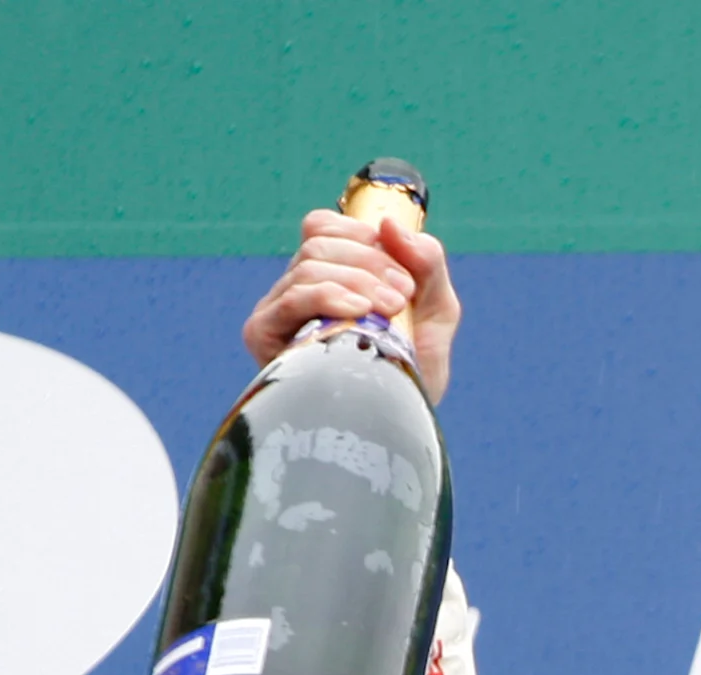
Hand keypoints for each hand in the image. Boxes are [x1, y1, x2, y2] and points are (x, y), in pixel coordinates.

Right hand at [242, 209, 460, 401]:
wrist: (402, 424)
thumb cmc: (414, 367)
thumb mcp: (437, 308)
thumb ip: (426, 261)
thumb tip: (389, 224)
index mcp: (328, 275)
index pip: (324, 228)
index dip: (363, 237)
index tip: (404, 275)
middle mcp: (297, 289)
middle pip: (318, 244)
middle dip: (369, 261)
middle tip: (402, 295)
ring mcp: (278, 312)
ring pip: (308, 268)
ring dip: (357, 281)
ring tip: (388, 310)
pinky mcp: (264, 336)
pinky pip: (291, 299)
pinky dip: (328, 296)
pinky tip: (358, 312)